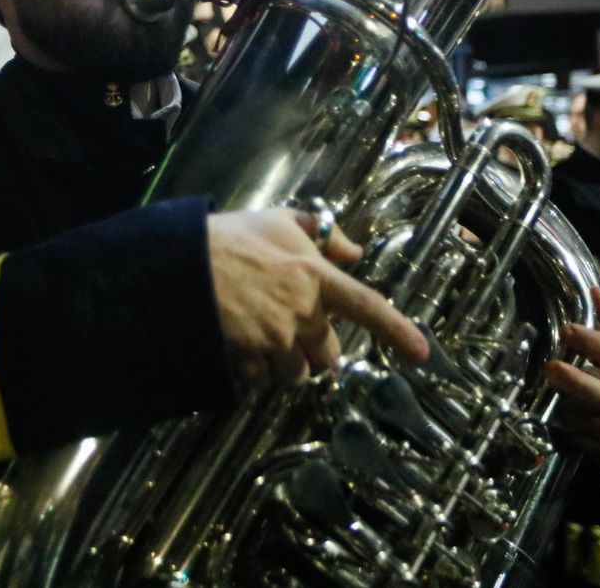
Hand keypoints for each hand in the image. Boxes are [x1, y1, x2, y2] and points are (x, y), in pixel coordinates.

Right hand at [208, 208, 426, 386]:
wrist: (177, 265)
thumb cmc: (228, 238)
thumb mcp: (277, 220)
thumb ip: (322, 233)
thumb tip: (354, 251)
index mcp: (314, 276)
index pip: (366, 306)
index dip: (397, 331)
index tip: (421, 353)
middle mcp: (301, 313)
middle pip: (327, 356)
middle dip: (313, 349)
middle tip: (288, 328)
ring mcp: (275, 340)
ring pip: (296, 373)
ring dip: (284, 363)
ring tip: (258, 334)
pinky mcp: (249, 360)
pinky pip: (263, 379)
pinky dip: (255, 369)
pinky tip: (238, 342)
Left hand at [546, 288, 599, 462]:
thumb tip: (594, 291)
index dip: (591, 342)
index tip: (566, 330)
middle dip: (575, 382)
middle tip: (550, 368)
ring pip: (582, 416)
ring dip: (563, 402)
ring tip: (554, 389)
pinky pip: (577, 435)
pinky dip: (564, 423)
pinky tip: (559, 413)